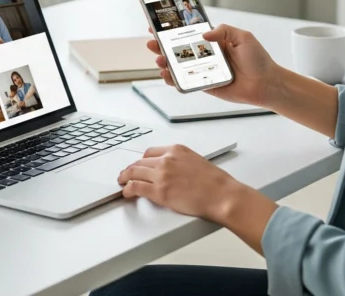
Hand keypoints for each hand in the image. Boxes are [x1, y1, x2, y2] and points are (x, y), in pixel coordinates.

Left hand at [118, 144, 241, 222]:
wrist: (221, 194)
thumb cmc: (214, 182)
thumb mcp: (195, 161)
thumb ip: (180, 163)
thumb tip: (171, 172)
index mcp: (176, 150)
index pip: (150, 152)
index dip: (141, 161)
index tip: (138, 165)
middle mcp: (167, 159)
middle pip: (140, 162)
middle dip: (131, 169)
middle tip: (125, 174)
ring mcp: (162, 174)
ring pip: (134, 173)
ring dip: (125, 178)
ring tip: (122, 182)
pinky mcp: (159, 191)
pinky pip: (136, 187)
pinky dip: (128, 189)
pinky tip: (126, 192)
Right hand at [146, 23, 280, 106]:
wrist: (266, 84)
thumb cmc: (258, 60)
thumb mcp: (243, 37)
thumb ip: (223, 31)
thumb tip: (204, 35)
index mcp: (214, 40)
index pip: (189, 33)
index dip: (174, 30)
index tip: (159, 25)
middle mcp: (207, 54)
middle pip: (180, 49)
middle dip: (163, 45)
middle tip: (152, 43)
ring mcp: (205, 70)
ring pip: (180, 66)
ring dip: (166, 63)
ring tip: (159, 60)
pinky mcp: (206, 85)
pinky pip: (187, 82)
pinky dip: (174, 80)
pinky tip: (167, 76)